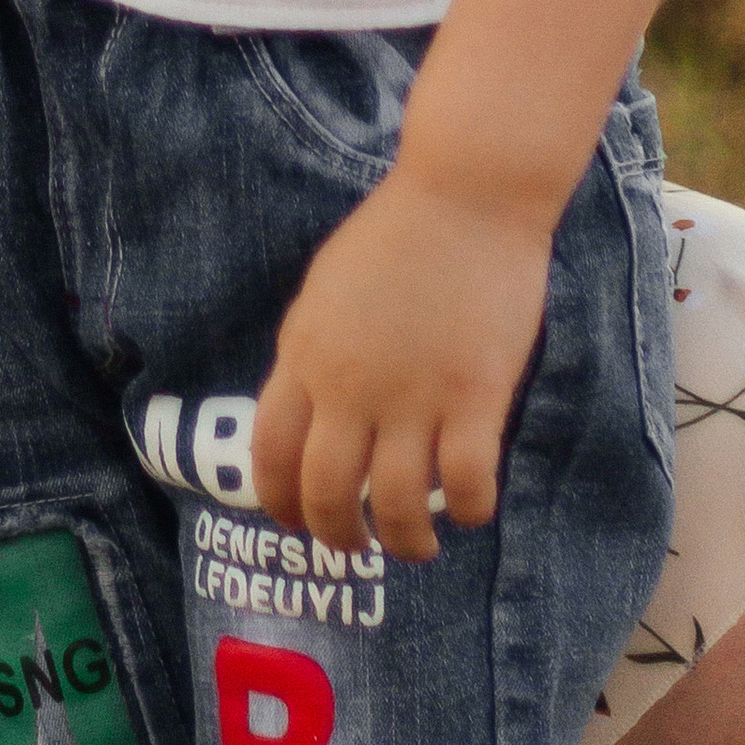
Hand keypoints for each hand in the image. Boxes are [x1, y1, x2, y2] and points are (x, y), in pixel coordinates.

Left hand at [251, 165, 553, 562]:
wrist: (465, 195)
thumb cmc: (397, 235)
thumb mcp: (326, 291)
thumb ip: (312, 353)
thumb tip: (308, 415)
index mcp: (304, 354)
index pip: (270, 454)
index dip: (278, 503)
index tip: (294, 523)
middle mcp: (349, 385)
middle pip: (324, 494)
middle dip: (335, 537)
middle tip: (356, 549)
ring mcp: (412, 395)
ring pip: (394, 507)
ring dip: (404, 543)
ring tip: (416, 547)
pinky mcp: (475, 398)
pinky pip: (464, 486)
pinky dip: (466, 512)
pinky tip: (469, 508)